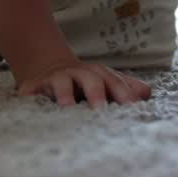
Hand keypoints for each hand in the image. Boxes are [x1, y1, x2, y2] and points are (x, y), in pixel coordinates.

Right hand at [16, 61, 152, 108]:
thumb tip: (147, 94)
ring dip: (65, 94)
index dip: (124, 94)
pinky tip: (30, 104)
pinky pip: (30, 92)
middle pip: (91, 80)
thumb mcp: (105, 81)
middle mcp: (78, 75)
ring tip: (67, 107)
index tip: (133, 109)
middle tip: (102, 110)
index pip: (115, 83)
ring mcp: (55, 80)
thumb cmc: (83, 82)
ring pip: (62, 84)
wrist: (47, 65)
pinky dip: (30, 98)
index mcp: (99, 75)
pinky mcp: (32, 87)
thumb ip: (127, 88)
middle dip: (97, 93)